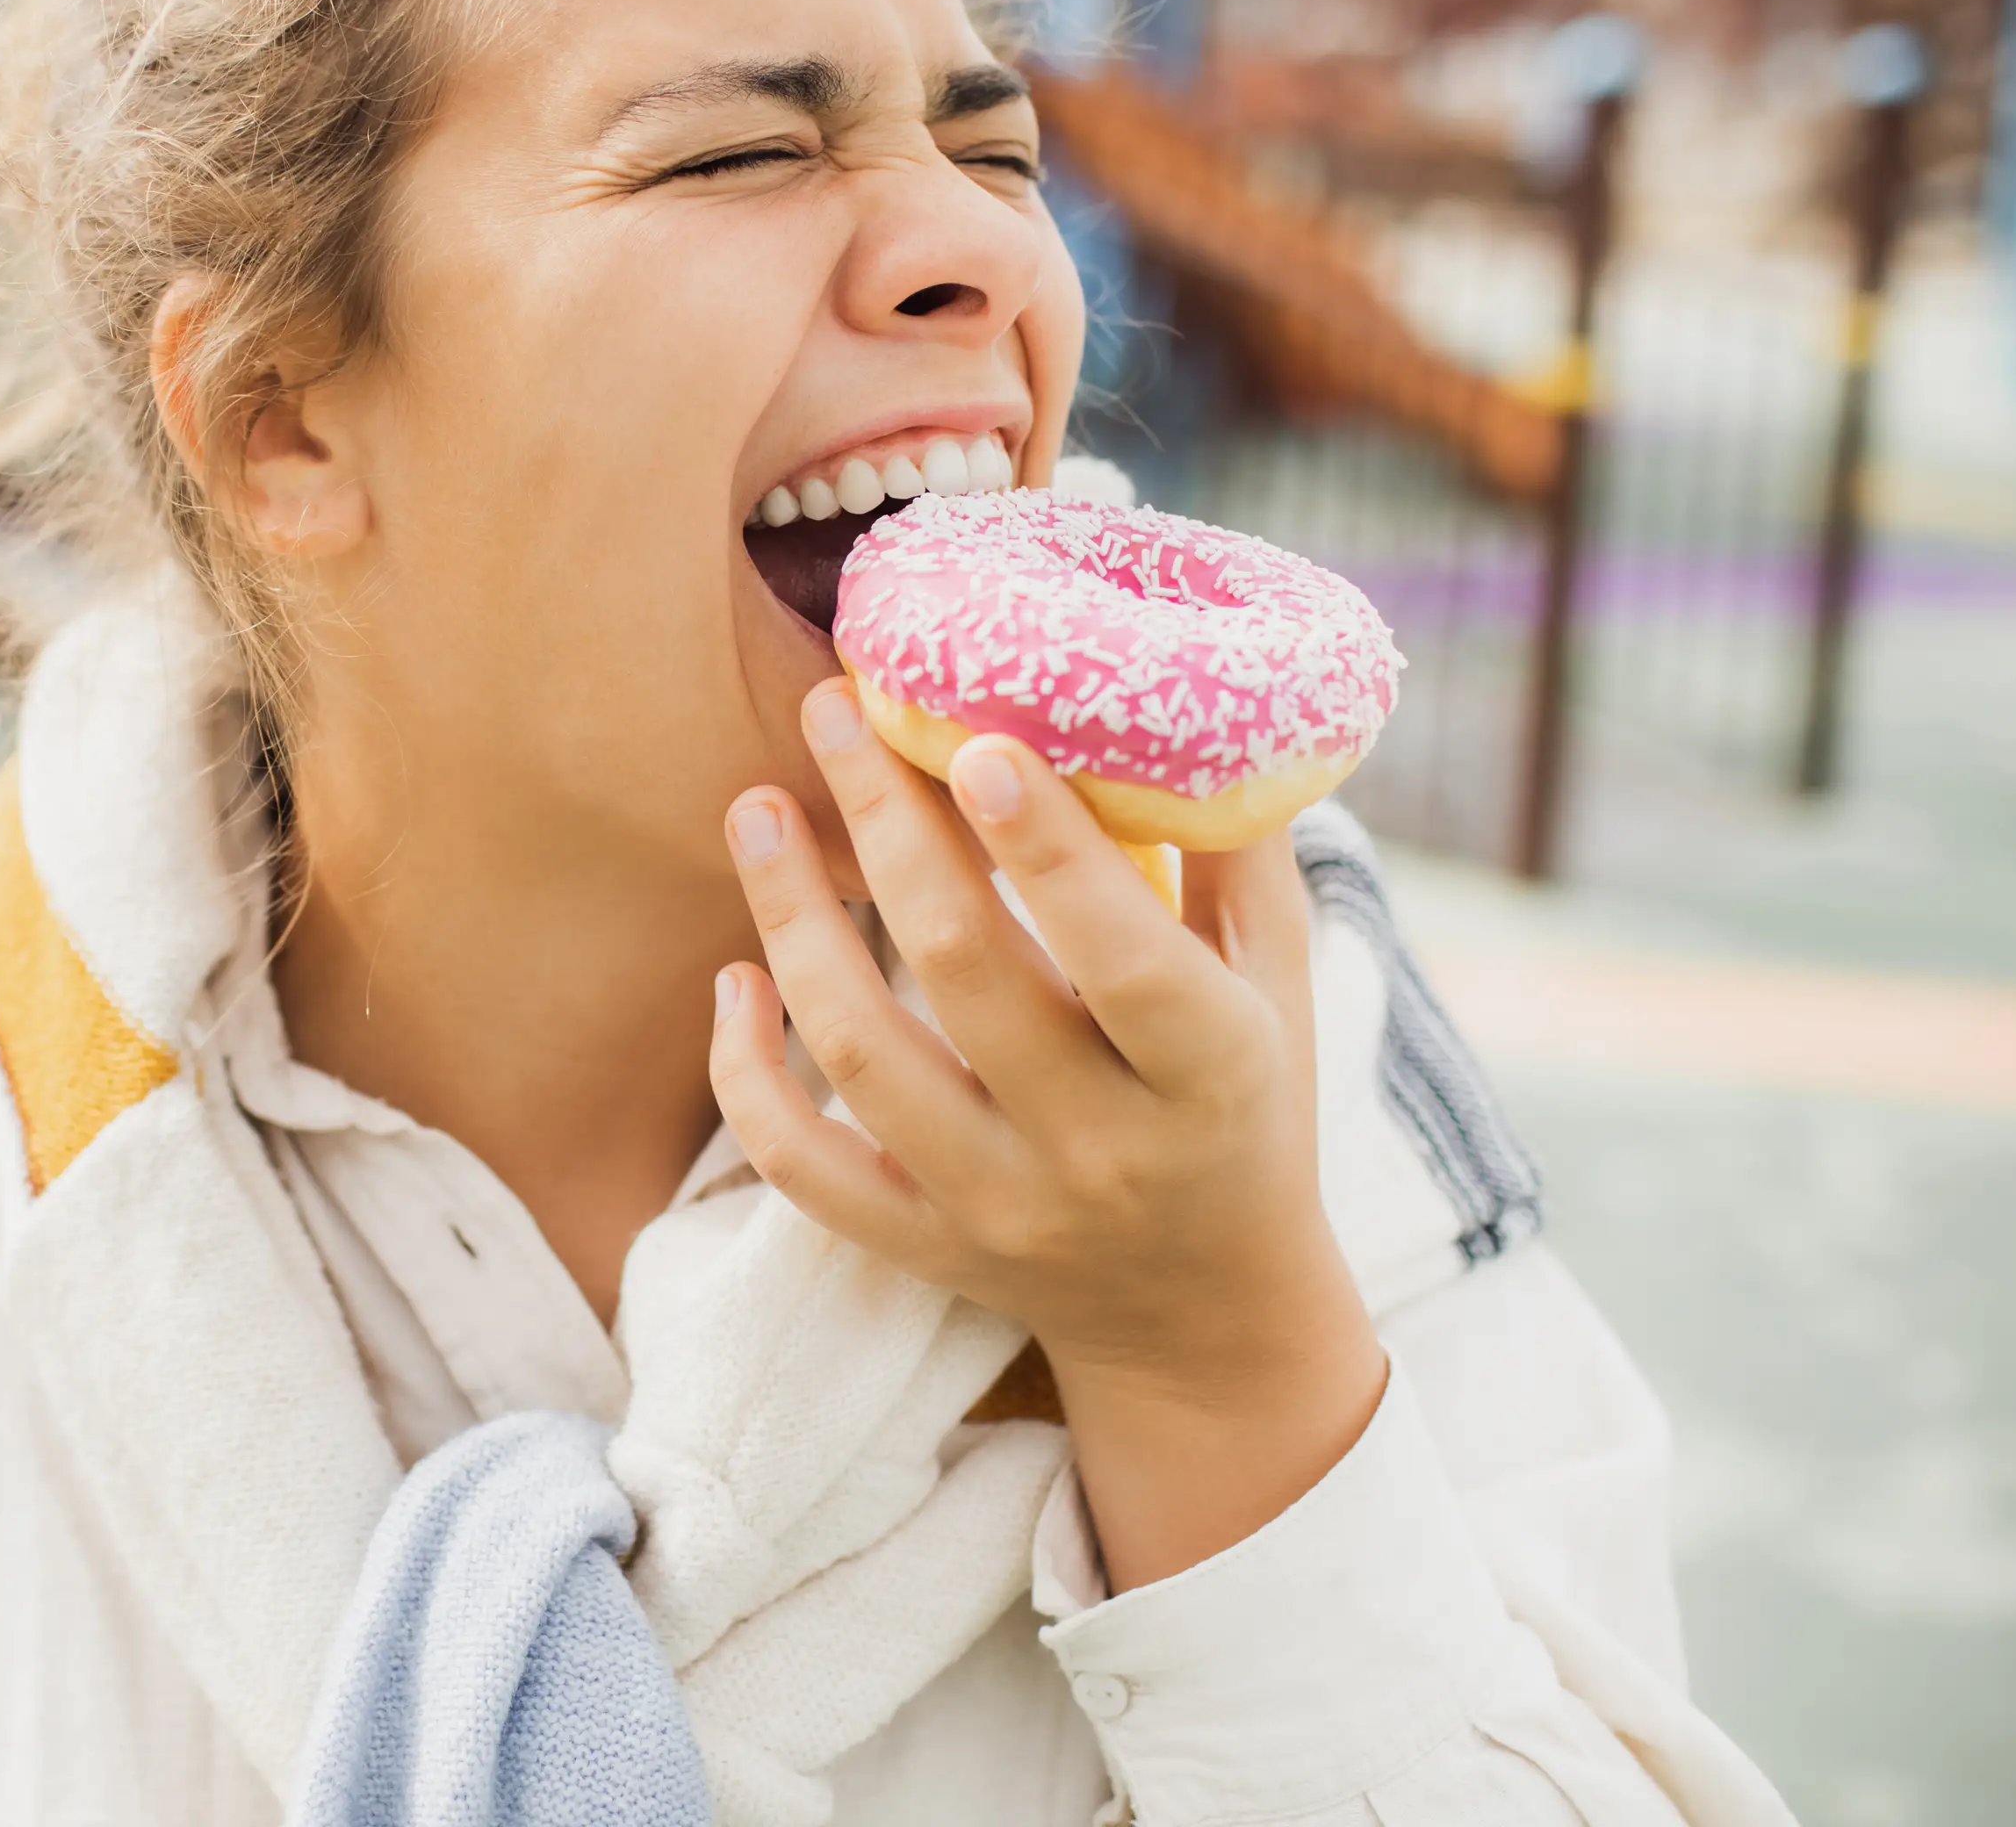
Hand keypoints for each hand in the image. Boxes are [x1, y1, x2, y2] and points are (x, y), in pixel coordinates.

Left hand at [712, 678, 1385, 1590]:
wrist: (1209, 1315)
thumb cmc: (1248, 1105)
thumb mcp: (1280, 987)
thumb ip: (1237, 854)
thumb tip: (1184, 698)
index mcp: (1212, 1076)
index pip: (1125, 958)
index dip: (1046, 849)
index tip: (971, 738)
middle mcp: (1104, 1151)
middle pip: (965, 971)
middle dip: (887, 826)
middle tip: (832, 712)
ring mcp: (1001, 1209)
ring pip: (861, 1056)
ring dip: (794, 920)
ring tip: (758, 808)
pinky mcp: (923, 1249)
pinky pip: (802, 1166)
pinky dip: (747, 1073)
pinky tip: (735, 978)